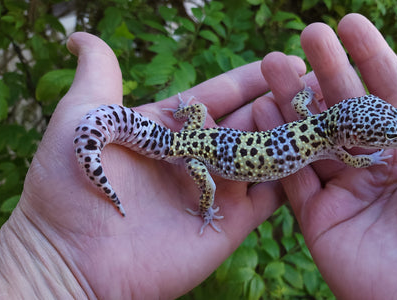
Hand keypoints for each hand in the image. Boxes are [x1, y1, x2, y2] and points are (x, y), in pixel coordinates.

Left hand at [0, 32, 304, 297]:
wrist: (71, 260)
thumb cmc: (68, 187)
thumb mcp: (80, 119)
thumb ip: (98, 76)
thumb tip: (78, 35)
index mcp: (170, 129)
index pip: (221, 95)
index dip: (251, 78)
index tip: (285, 59)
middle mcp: (198, 157)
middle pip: (250, 123)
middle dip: (282, 102)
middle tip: (319, 82)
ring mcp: (216, 190)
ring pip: (264, 156)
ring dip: (294, 135)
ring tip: (328, 113)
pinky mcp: (230, 222)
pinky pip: (269, 197)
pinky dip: (293, 178)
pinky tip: (319, 156)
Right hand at [255, 14, 396, 298]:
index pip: (389, 91)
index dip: (370, 56)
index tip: (349, 22)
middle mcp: (380, 170)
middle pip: (345, 109)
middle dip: (325, 70)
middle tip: (306, 33)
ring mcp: (349, 195)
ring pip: (314, 138)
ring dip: (293, 100)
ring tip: (273, 63)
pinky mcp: (323, 223)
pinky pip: (295, 178)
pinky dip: (279, 147)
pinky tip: (265, 113)